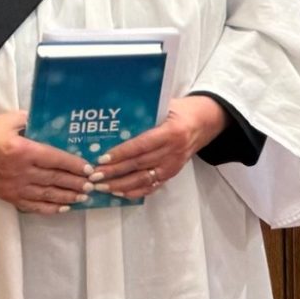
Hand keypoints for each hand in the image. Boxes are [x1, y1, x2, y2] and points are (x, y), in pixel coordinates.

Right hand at [0, 111, 94, 214]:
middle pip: (54, 179)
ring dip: (67, 197)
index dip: (74, 165)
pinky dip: (48, 208)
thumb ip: (33, 121)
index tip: (89, 168)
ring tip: (83, 197)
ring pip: (46, 194)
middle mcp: (19, 171)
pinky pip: (31, 205)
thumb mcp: (11, 120)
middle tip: (93, 185)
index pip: (55, 159)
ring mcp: (13, 186)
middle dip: (76, 183)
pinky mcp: (7, 196)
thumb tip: (55, 121)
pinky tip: (62, 208)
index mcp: (22, 150)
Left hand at [92, 95, 226, 200]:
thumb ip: (145, 113)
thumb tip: (114, 119)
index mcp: (172, 132)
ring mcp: (174, 165)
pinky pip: (152, 187)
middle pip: (139, 164)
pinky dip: (135, 192)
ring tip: (102, 187)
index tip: (102, 158)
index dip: (121, 153)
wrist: (206, 123)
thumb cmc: (181, 111)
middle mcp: (173, 151)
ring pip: (144, 179)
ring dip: (121, 185)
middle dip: (114, 172)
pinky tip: (119, 193)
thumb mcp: (167, 106)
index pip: (142, 145)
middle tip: (94, 176)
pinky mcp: (173, 174)